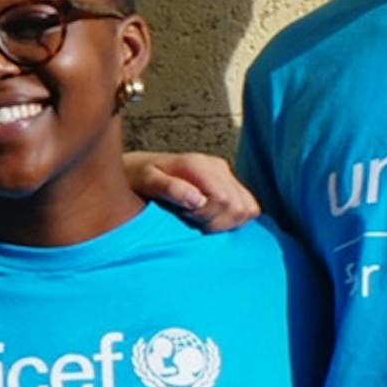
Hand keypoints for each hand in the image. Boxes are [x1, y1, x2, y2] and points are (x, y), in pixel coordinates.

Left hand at [123, 150, 261, 229]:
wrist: (137, 170)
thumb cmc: (137, 178)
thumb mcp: (146, 182)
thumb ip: (170, 189)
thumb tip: (198, 200)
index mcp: (197, 164)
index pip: (223, 199)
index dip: (207, 217)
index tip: (186, 217)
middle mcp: (216, 166)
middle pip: (240, 207)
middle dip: (216, 222)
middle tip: (191, 220)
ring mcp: (225, 174)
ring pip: (248, 208)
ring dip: (226, 222)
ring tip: (198, 219)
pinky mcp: (228, 183)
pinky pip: (247, 207)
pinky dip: (232, 219)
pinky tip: (209, 218)